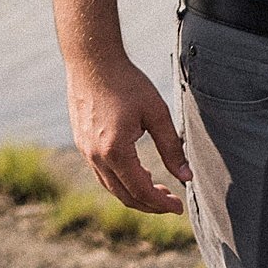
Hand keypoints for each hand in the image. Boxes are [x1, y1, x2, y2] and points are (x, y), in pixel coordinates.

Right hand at [65, 53, 190, 212]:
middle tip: (170, 202)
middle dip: (149, 205)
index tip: (179, 207)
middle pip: (124, 196)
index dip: (162, 204)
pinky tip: (137, 170)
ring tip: (156, 188)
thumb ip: (172, 147)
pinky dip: (121, 180)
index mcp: (116, 151)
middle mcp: (96, 155)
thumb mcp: (156, 112)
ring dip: (134, 194)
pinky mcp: (81, 142)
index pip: (141, 192)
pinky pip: (101, 173)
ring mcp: (84, 150)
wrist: (91, 59)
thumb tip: (186, 177)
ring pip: (111, 187)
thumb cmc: (126, 82)